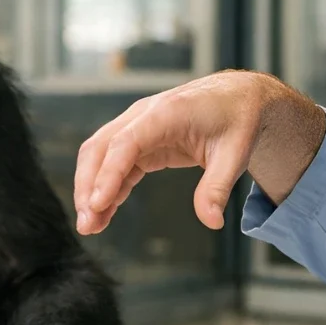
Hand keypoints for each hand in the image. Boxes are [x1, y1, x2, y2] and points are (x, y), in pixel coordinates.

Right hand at [72, 70, 325, 234]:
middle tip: (86, 224)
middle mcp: (144, 116)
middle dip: (88, 186)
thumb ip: (217, 187)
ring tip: (89, 226)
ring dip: (91, 189)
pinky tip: (103, 213)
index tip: (97, 203)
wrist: (239, 99)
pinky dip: (107, 188)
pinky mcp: (141, 141)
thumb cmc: (237, 119)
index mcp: (166, 113)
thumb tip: (211, 221)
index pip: (125, 143)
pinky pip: (115, 164)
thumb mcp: (235, 154)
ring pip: (100, 156)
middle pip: (101, 148)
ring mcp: (138, 127)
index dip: (108, 173)